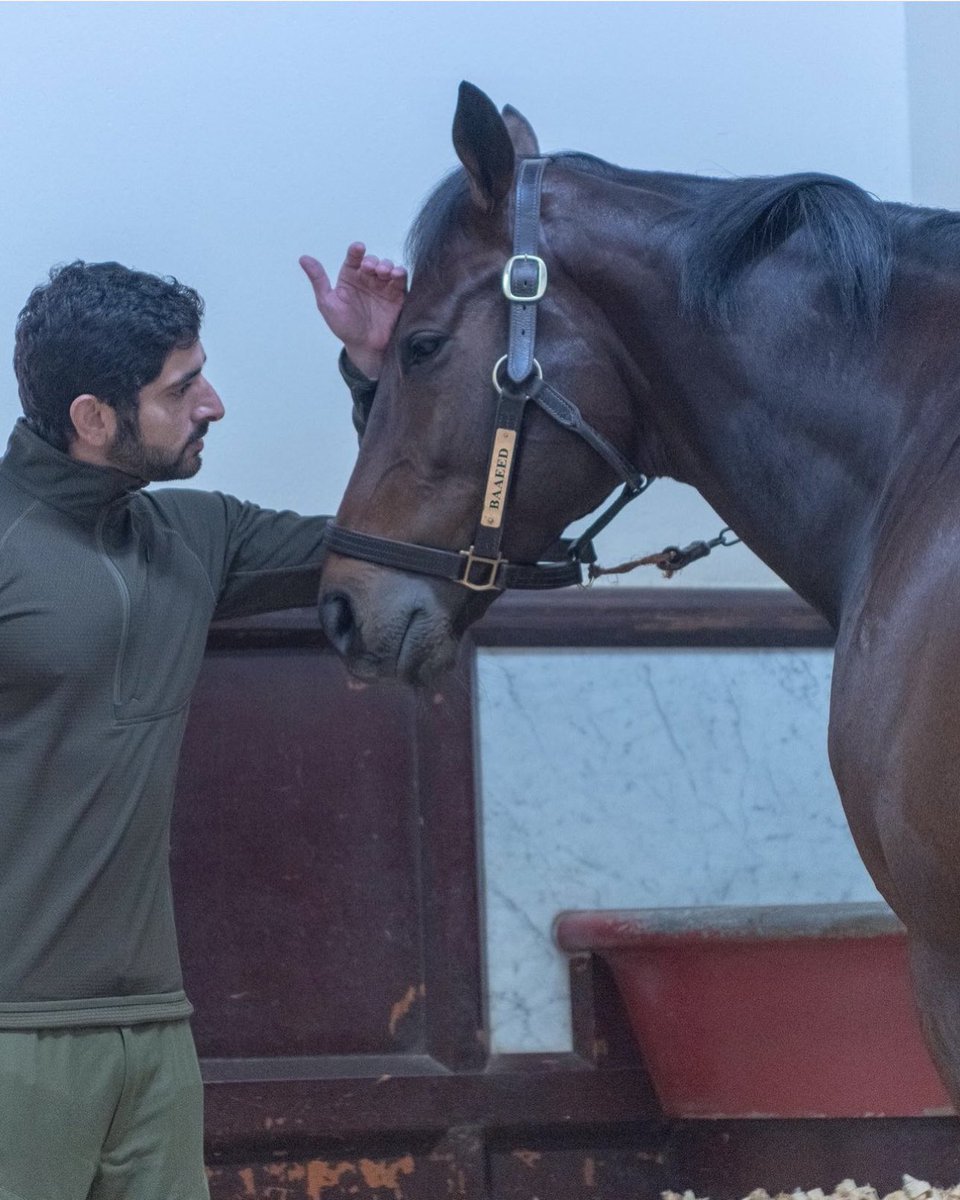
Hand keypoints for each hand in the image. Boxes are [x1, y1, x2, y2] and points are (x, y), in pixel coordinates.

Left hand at [299, 243, 406, 378]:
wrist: (365, 347)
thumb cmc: (345, 327)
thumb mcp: (328, 303)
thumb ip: (318, 280)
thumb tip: (304, 258)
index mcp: (349, 279)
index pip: (353, 259)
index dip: (355, 251)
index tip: (358, 248)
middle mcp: (367, 280)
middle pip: (372, 261)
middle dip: (372, 261)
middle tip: (370, 269)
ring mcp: (382, 286)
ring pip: (387, 267)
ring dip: (386, 265)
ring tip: (383, 272)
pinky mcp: (397, 295)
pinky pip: (401, 279)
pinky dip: (400, 273)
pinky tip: (396, 275)